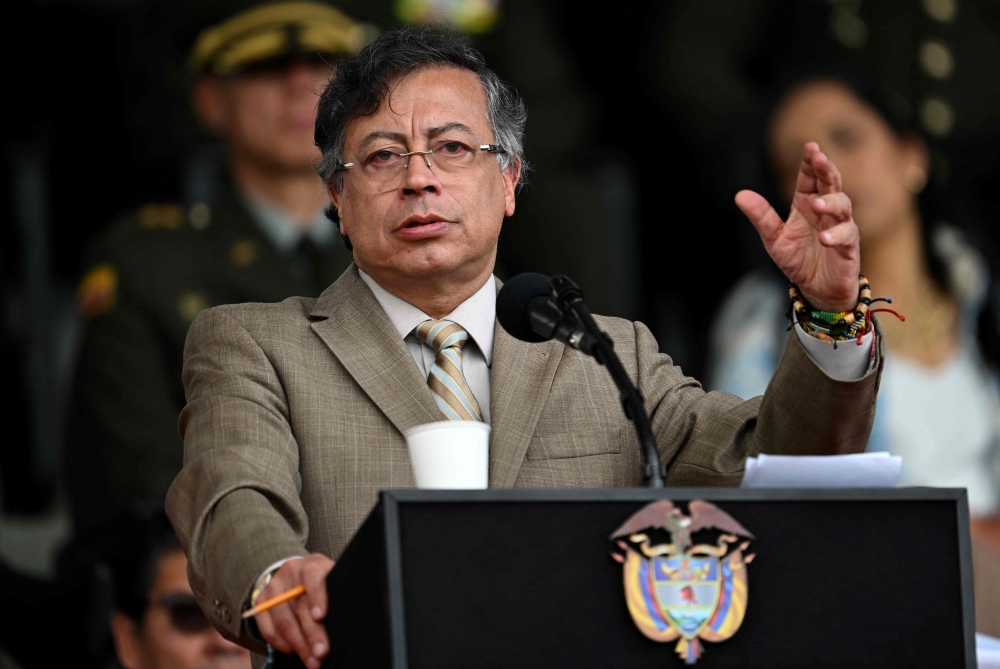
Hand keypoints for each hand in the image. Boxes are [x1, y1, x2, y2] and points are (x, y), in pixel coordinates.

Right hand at [255, 553, 334, 668]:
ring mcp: (273, 587)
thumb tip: (346, 620)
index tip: (321, 616)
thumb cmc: (324, 583)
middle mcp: (290, 572)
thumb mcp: (333, 581)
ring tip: (312, 660)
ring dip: (298, 645)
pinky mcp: (261, 603)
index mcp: (312, 563)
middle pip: (299, 605)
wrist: (298, 575)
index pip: (313, 576)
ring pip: (284, 621)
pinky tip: (295, 652)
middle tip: (321, 653)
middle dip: (311, 633)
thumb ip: (336, 593)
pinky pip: (268, 629)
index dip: (317, 596)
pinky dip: (283, 645)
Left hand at [735, 142, 859, 311]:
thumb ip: (761, 217)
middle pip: (830, 184)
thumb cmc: (798, 260)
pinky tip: (824, 237)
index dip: (810, 162)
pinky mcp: (848, 246)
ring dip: (830, 202)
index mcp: (806, 204)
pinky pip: (846, 235)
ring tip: (816, 204)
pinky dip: (835, 234)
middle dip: (826, 170)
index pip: (809, 178)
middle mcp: (826, 211)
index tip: (810, 147)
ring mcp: (840, 226)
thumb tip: (740, 195)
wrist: (816, 289)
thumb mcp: (773, 238)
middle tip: (820, 158)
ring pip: (843, 206)